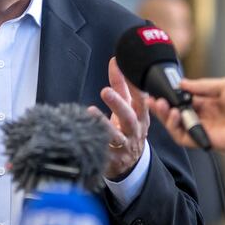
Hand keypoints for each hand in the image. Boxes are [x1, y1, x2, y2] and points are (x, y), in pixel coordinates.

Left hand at [88, 57, 148, 179]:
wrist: (130, 163)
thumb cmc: (128, 129)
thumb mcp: (128, 108)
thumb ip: (121, 85)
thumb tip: (115, 61)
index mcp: (141, 116)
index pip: (141, 100)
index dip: (136, 87)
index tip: (128, 72)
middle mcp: (135, 131)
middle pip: (129, 117)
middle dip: (118, 104)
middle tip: (105, 91)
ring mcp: (125, 146)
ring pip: (116, 136)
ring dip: (103, 124)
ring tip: (90, 112)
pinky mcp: (114, 160)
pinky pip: (103, 151)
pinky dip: (94, 143)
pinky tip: (83, 134)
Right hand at [148, 76, 224, 153]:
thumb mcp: (224, 86)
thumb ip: (201, 86)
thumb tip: (180, 84)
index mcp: (209, 103)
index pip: (183, 100)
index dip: (170, 96)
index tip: (158, 90)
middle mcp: (204, 117)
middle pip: (177, 114)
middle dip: (163, 107)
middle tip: (151, 99)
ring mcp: (203, 130)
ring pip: (177, 126)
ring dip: (166, 117)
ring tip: (161, 106)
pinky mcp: (204, 142)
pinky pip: (184, 138)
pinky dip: (175, 128)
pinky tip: (173, 116)